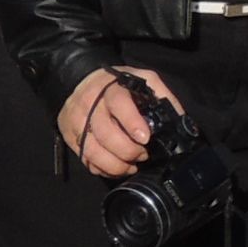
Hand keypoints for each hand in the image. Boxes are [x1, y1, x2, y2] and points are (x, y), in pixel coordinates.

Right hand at [58, 64, 176, 179]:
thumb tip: (180, 120)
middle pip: (105, 133)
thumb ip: (161, 95)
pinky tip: (115, 167)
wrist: (81, 78)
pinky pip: (84, 158)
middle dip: (127, 150)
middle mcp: (89, 103)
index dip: (131, 122)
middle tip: (142, 155)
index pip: (119, 104)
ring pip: (92, 150)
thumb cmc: (118, 83)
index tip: (145, 138)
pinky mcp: (67, 134)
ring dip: (114, 165)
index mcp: (111, 87)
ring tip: (131, 166)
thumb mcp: (143, 78)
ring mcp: (75, 120)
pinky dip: (101, 168)